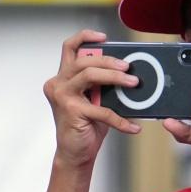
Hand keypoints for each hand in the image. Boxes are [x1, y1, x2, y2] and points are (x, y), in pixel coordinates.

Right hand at [44, 29, 141, 168]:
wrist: (74, 154)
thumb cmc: (85, 126)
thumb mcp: (94, 100)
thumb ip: (102, 84)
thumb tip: (126, 72)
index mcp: (63, 77)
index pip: (69, 48)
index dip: (85, 37)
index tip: (104, 38)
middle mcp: (58, 84)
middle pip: (84, 61)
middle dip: (109, 61)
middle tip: (128, 68)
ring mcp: (62, 96)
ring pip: (90, 75)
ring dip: (114, 78)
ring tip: (133, 83)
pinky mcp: (71, 111)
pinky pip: (102, 110)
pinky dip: (120, 119)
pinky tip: (133, 126)